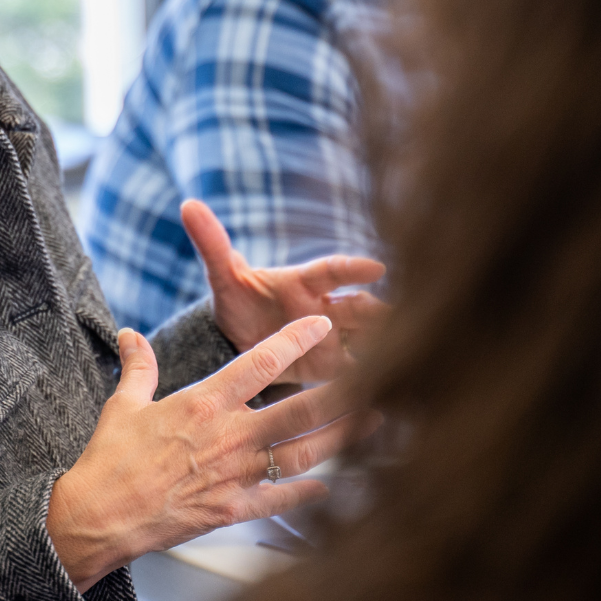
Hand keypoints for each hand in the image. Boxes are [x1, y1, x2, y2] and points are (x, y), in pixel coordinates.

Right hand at [46, 316, 363, 590]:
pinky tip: (329, 486)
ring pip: (302, 454)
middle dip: (342, 395)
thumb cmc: (110, 461)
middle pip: (299, 411)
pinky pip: (281, 499)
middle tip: (376, 379)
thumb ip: (138, 367)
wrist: (100, 518)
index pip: (259, 362)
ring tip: (372, 423)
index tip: (321, 326)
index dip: (295, 340)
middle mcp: (228, 437)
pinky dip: (309, 492)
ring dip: (341, 439)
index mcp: (203, 403)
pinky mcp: (233, 510)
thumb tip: (131, 336)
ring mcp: (235, 476)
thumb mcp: (123, 404)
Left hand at [181, 199, 388, 381]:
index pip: (333, 271)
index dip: (354, 269)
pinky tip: (396, 395)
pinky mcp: (334, 369)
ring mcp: (335, 339)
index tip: (379, 268)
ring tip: (411, 363)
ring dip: (387, 349)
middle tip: (407, 320)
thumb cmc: (237, 301)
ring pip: (369, 341)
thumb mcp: (224, 278)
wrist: (240, 341)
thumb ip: (212, 246)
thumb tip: (189, 205)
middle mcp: (327, 308)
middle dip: (384, 314)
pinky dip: (374, 382)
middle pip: (362, 309)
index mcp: (304, 282)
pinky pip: (359, 374)